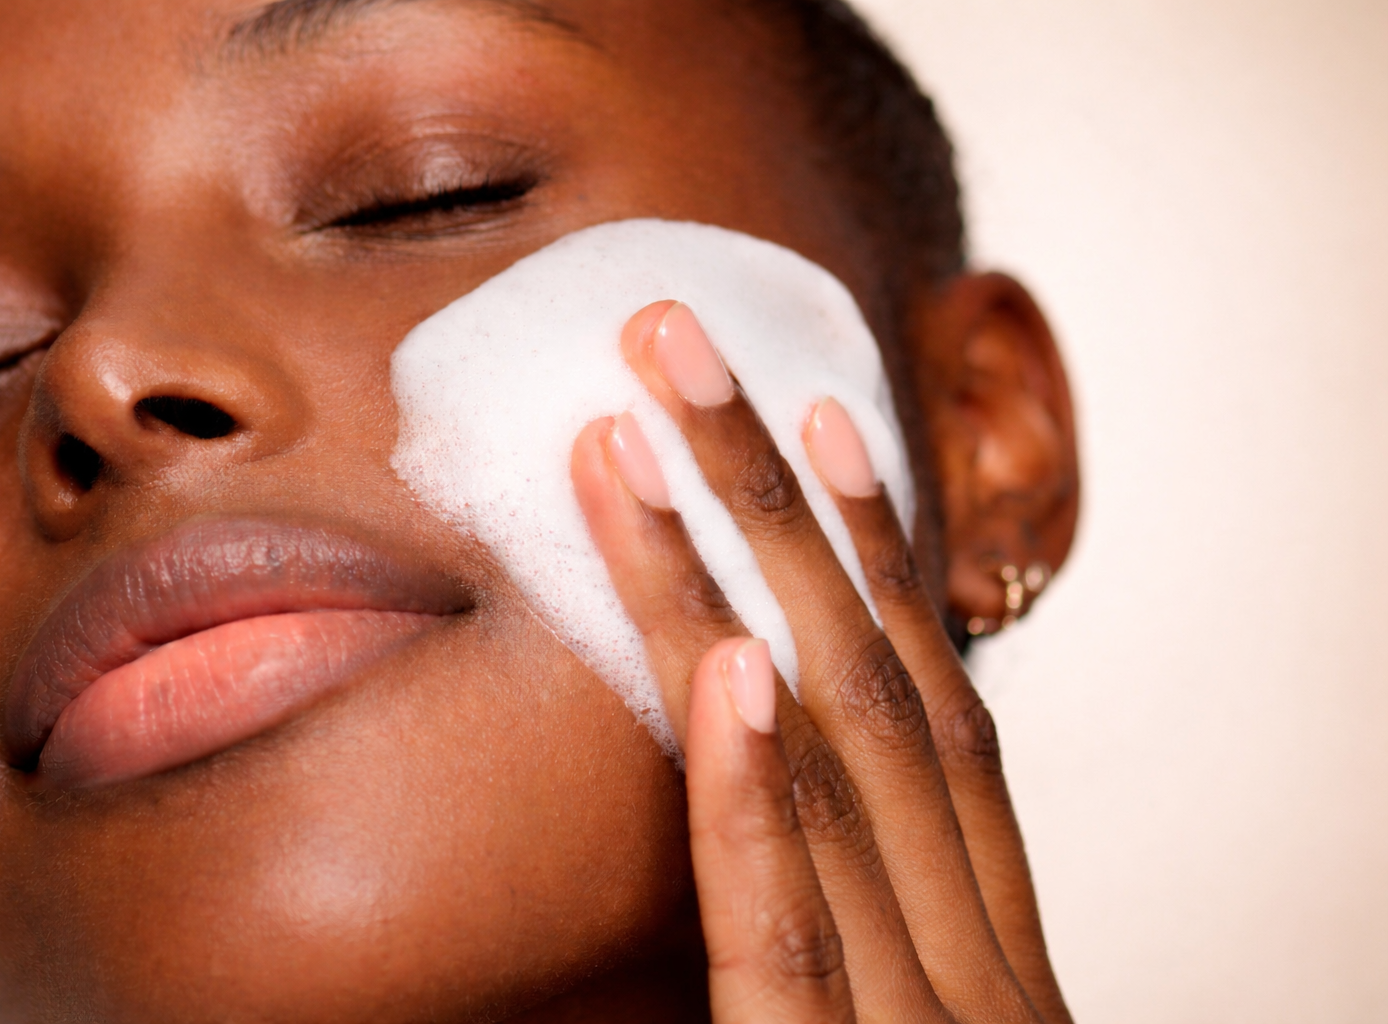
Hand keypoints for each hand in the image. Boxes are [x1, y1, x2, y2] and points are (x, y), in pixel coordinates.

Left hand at [572, 301, 1072, 1022]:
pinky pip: (784, 922)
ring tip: (636, 437)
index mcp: (992, 944)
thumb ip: (852, 930)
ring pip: (826, 757)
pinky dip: (756, 784)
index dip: (881, 553)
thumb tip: (768, 777)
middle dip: (777, 500)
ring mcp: (922, 1019)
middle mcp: (974, 957)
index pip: (939, 712)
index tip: (821, 415)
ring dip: (725, 582)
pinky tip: (727, 661)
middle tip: (678, 343)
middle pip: (875, 682)